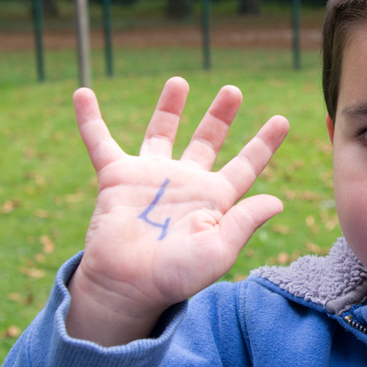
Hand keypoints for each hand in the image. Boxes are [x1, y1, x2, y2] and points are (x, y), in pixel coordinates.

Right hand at [65, 77, 288, 344]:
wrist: (128, 286)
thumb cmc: (176, 276)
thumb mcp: (218, 250)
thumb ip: (245, 222)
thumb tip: (278, 201)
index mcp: (214, 199)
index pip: (245, 165)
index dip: (263, 143)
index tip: (282, 120)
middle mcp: (185, 182)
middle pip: (207, 140)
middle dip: (220, 115)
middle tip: (233, 90)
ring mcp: (151, 176)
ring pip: (162, 132)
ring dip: (170, 107)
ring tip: (179, 81)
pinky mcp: (116, 177)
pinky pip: (100, 142)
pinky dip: (90, 119)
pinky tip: (83, 93)